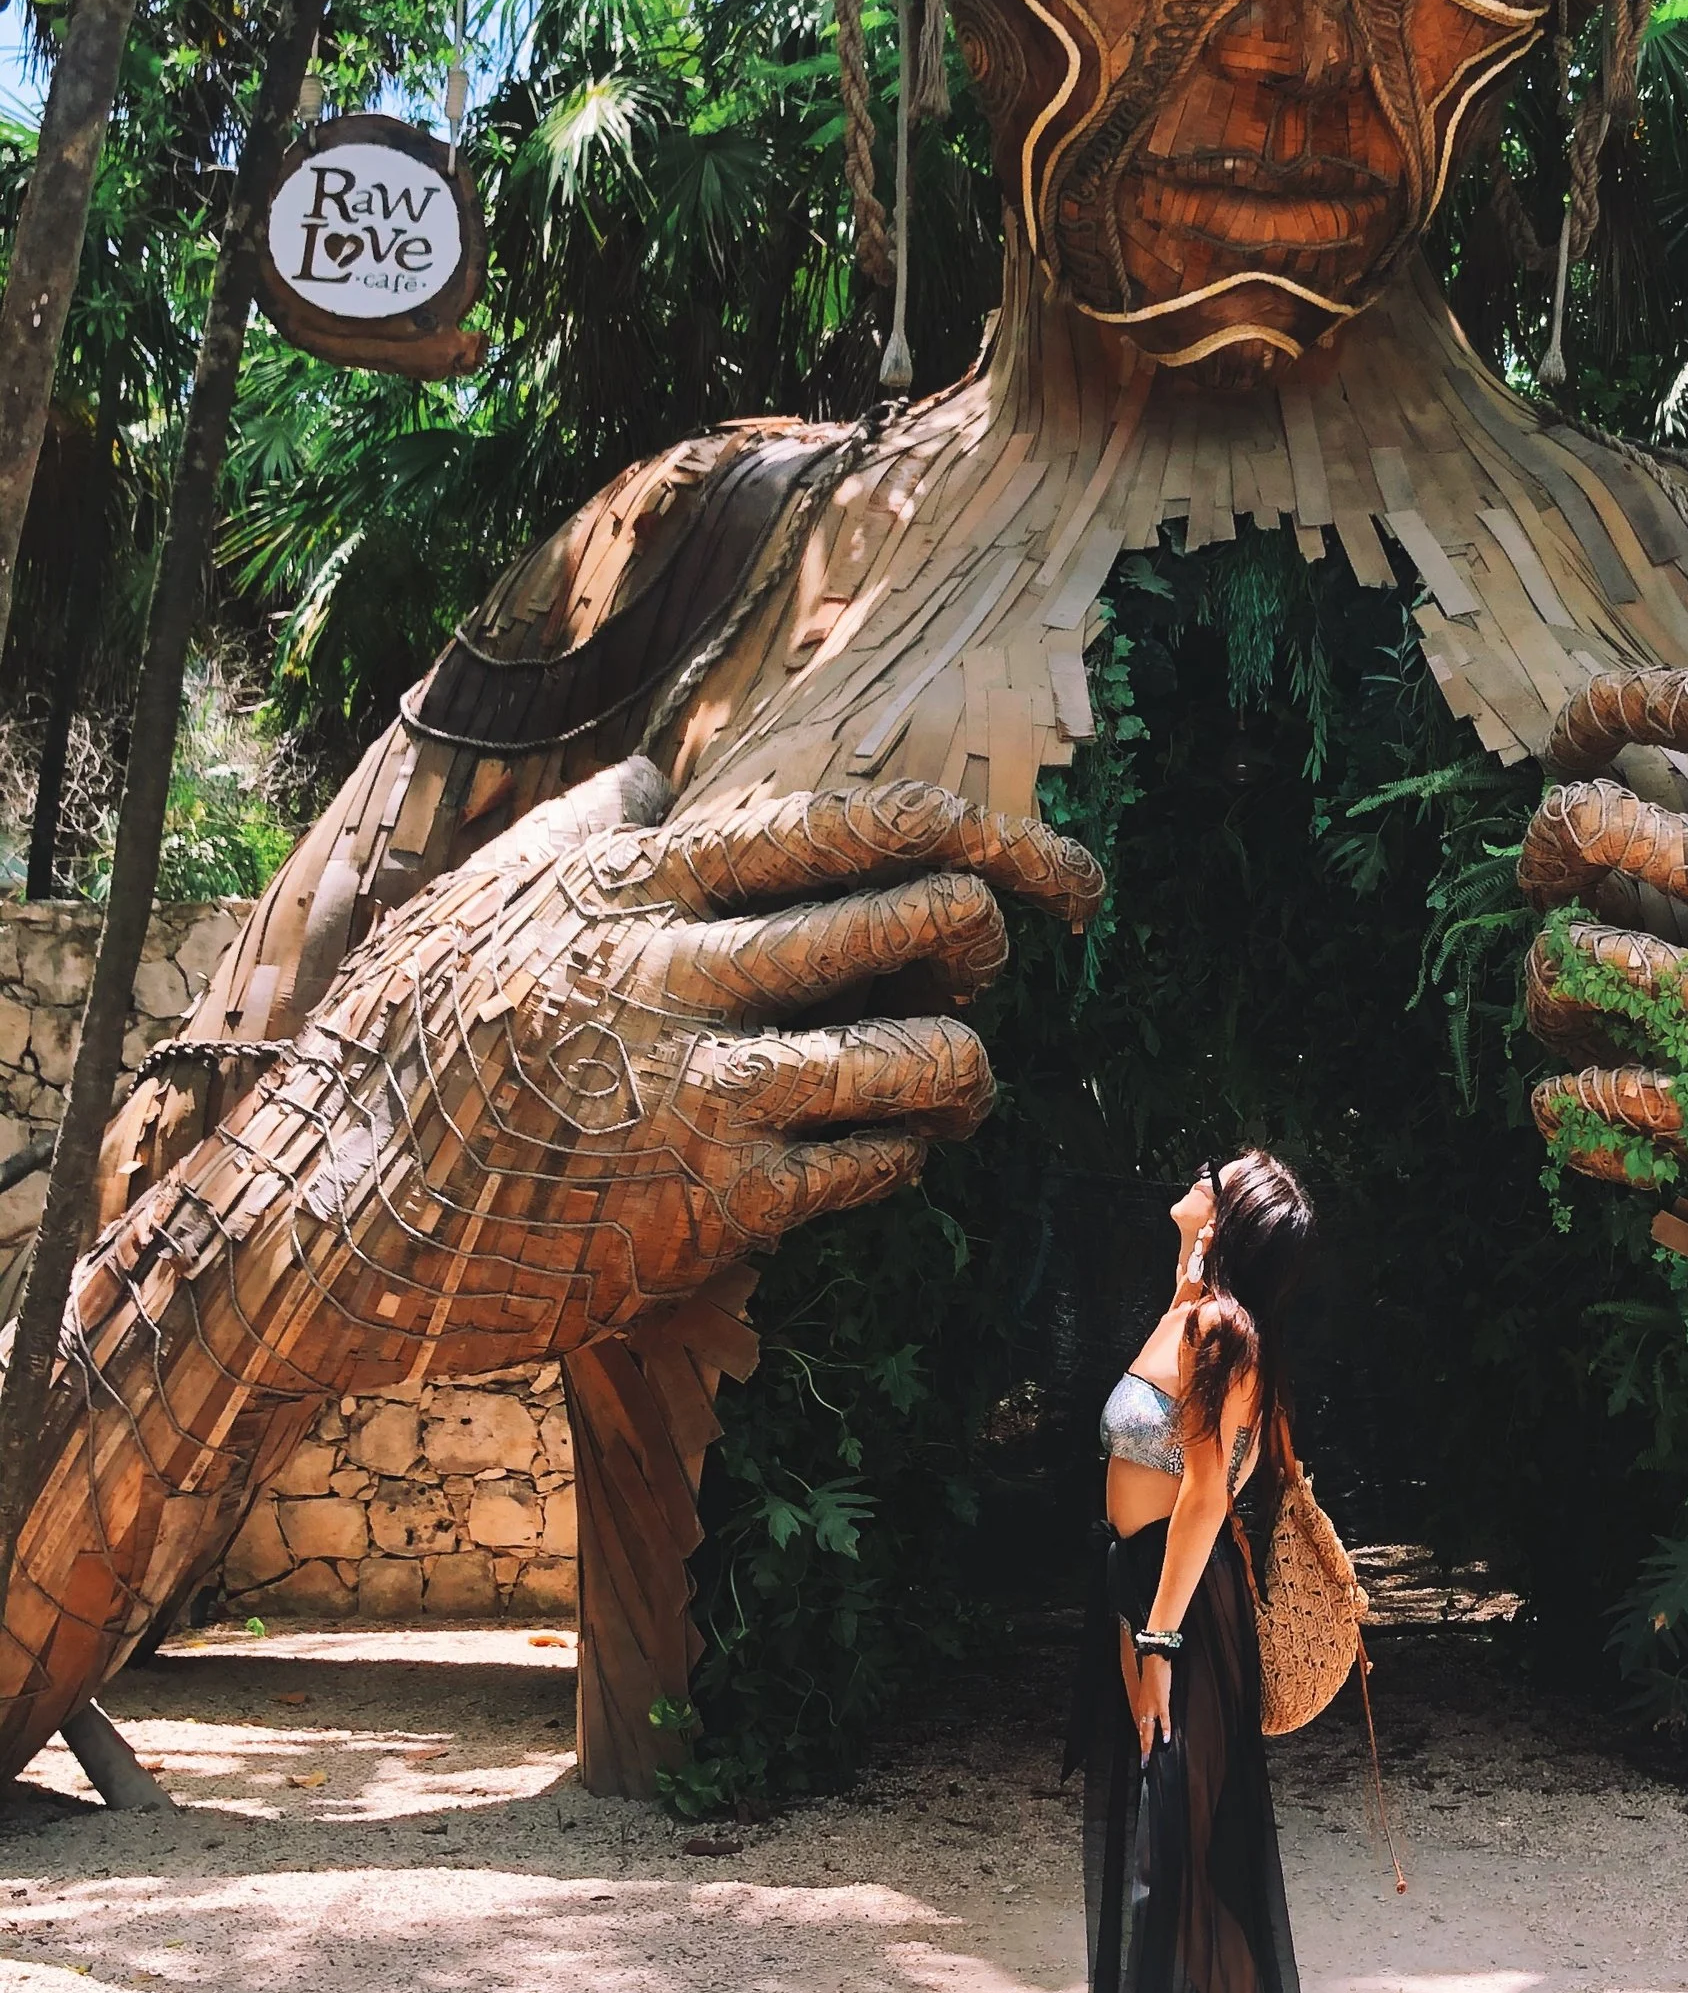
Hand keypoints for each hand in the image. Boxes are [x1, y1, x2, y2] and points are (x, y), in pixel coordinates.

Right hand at [2, 760, 1100, 1771]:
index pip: (852, 824)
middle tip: (988, 965)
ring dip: (966, 1067)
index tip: (1060, 874)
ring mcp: (698, 1090)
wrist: (322, 1221)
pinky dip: (904, 1156)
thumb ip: (583, 833)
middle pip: (921, 916)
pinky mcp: (707, 1207)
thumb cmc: (396, 1052)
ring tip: (953, 1080)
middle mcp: (677, 970)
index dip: (986, 836)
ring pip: (928, 1053)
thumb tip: (662, 771)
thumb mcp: (474, 904)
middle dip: (992, 938)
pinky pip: (872, 1168)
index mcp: (632, 884)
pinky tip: (884, 1154)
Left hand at [1135, 1649, 1173, 1758]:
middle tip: (1143, 1761)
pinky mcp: (1161, 1702)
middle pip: (1142, 1732)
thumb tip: (1154, 1714)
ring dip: (1148, 1744)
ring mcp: (1152, 1707)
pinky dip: (1165, 1729)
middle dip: (1143, 1747)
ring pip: (1148, 1729)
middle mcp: (1143, 1708)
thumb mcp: (1149, 1692)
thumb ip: (1150, 1704)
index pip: (1140, 1727)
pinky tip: (1166, 1739)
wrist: (1154, 1662)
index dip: (1142, 1740)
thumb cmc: (1153, 1674)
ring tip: (1148, 1756)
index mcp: (1141, 1705)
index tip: (1143, 1751)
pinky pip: (1163, 1719)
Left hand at [1517, 666, 1687, 1789]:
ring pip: (1573, 956)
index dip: (1623, 703)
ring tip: (1567, 996)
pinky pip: (1583, 1096)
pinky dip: (1566, 1103)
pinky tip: (1588, 1111)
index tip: (1580, 735)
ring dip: (1551, 976)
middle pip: (1604, 822)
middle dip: (1548, 836)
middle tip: (1544, 868)